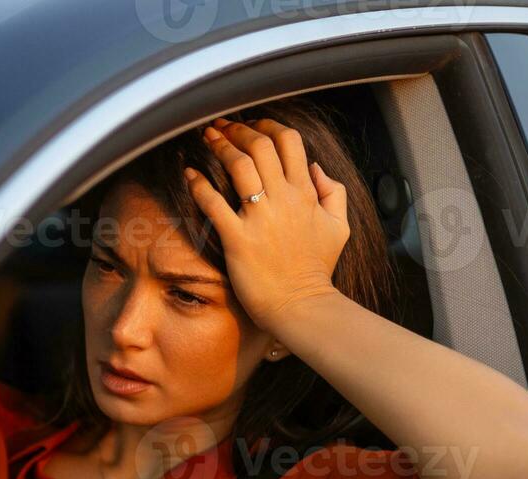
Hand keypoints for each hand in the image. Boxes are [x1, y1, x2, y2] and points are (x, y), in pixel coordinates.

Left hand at [184, 117, 349, 332]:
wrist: (302, 306)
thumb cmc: (316, 270)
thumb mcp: (339, 227)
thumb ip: (332, 193)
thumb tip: (316, 167)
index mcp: (306, 194)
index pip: (289, 143)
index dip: (269, 126)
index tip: (253, 124)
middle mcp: (284, 199)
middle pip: (261, 146)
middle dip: (239, 129)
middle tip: (222, 125)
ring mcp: (260, 218)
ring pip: (239, 166)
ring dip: (220, 146)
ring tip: (206, 137)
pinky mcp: (238, 238)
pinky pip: (214, 203)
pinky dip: (199, 184)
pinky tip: (189, 174)